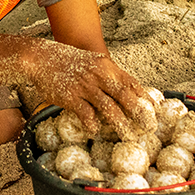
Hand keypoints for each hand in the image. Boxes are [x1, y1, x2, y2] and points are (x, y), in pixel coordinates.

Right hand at [22, 43, 156, 140]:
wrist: (40, 57)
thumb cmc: (66, 61)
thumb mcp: (91, 62)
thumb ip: (106, 74)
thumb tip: (121, 91)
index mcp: (106, 66)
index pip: (131, 82)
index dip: (145, 97)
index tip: (155, 110)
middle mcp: (99, 75)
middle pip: (125, 96)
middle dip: (140, 113)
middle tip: (150, 127)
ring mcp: (85, 86)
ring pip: (109, 108)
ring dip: (121, 124)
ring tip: (129, 137)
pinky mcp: (70, 97)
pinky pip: (86, 114)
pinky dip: (93, 125)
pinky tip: (95, 132)